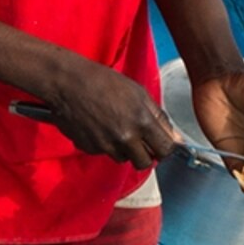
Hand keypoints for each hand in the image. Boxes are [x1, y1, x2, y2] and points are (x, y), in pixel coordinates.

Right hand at [36, 60, 180, 166]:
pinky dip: (105, 144)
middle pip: (145, 162)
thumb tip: (175, 138)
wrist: (68, 83)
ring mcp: (106, 145)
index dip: (165, 148)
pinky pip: (104, 153)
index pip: (165, 150)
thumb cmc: (103, 82)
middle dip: (145, 154)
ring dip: (123, 149)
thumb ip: (158, 117)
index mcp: (142, 120)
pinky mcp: (90, 149)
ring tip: (114, 128)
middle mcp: (125, 137)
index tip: (161, 144)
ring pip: (123, 158)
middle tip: (139, 141)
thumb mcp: (138, 92)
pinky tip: (99, 127)